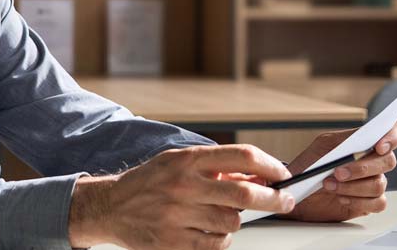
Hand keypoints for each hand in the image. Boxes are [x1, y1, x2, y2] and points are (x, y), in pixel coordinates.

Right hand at [68, 144, 294, 249]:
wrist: (111, 207)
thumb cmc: (151, 183)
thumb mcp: (181, 163)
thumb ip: (218, 167)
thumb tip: (261, 177)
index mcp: (189, 160)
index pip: (243, 156)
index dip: (271, 166)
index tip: (283, 175)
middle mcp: (184, 185)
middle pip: (245, 194)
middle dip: (274, 199)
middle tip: (285, 201)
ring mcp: (178, 215)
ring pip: (232, 222)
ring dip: (235, 220)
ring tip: (219, 215)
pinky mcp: (174, 242)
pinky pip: (216, 244)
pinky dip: (220, 240)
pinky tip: (209, 231)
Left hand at [278, 120, 396, 221]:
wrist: (298, 192)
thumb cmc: (310, 165)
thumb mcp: (324, 146)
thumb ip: (346, 139)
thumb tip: (363, 137)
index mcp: (366, 141)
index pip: (396, 130)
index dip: (394, 136)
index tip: (379, 146)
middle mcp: (374, 161)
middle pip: (388, 161)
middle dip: (361, 168)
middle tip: (338, 172)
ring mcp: (374, 182)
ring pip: (379, 184)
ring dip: (352, 186)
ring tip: (329, 185)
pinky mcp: (370, 202)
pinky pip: (378, 203)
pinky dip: (358, 201)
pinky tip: (341, 198)